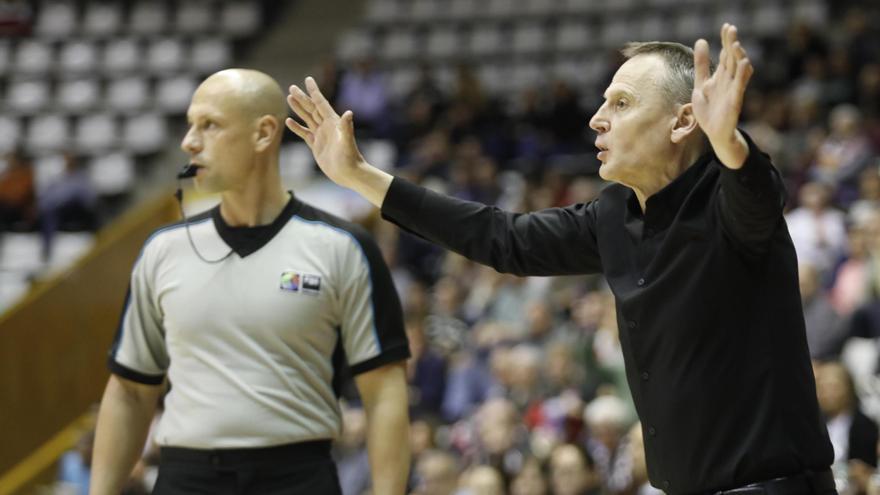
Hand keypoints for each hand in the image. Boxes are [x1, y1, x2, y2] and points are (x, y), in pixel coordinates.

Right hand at [285, 77, 364, 188]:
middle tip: (292, 87)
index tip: (308, 79)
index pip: (321, 103)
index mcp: (333, 122)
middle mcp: (327, 127)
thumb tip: (349, 113)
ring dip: (298, 109)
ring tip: (289, 98)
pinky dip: (297, 127)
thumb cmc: (350, 158)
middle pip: (312, 108)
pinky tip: (289, 121)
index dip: (314, 91)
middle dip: (302, 97)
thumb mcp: (347, 142)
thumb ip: (347, 127)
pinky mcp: (316, 146)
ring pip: (307, 118)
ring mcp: (321, 136)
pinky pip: (305, 133)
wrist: (349, 174)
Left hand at [693, 23, 753, 168]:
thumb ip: (701, 65)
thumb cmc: (709, 110)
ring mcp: (733, 90)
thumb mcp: (700, 84)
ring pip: (738, 70)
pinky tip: (743, 64)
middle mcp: (729, 81)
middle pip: (732, 58)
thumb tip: (701, 41)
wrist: (714, 133)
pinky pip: (740, 86)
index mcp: (721, 76)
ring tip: (735, 44)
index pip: (725, 54)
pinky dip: (742, 75)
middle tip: (731, 28)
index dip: (726, 40)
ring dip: (738, 57)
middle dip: (732, 43)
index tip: (726, 25)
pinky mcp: (735, 101)